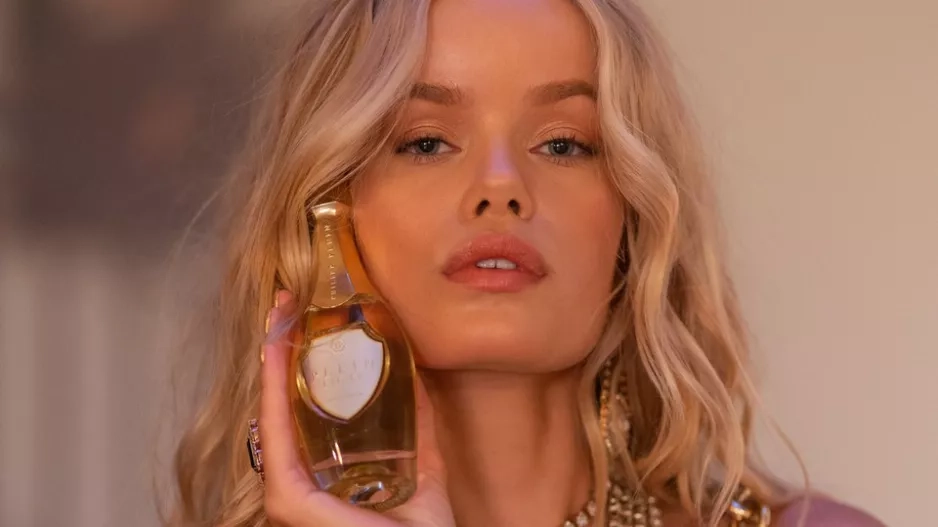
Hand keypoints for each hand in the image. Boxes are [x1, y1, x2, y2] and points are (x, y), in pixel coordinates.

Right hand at [259, 290, 455, 526]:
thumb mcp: (423, 468)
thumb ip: (417, 427)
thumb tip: (417, 376)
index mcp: (325, 472)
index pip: (305, 409)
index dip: (300, 360)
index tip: (303, 314)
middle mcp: (301, 479)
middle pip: (284, 404)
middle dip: (281, 350)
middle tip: (287, 301)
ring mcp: (290, 491)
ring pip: (275, 412)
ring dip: (273, 359)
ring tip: (279, 314)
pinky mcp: (290, 500)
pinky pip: (278, 435)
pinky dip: (275, 391)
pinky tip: (276, 351)